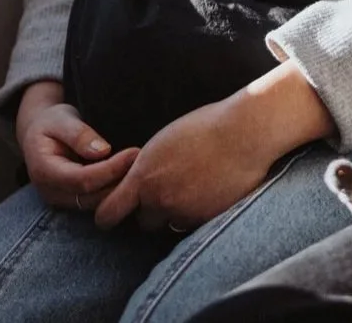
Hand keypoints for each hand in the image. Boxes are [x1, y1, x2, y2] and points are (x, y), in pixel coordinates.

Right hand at [16, 80, 137, 212]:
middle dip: (119, 181)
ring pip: (96, 204)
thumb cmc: (51, 122)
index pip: (82, 180)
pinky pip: (96, 202)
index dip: (110, 170)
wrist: (39, 134)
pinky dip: (114, 191)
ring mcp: (61, 200)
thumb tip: (102, 151)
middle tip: (146, 160)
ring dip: (120, 189)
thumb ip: (79, 134)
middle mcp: (50, 192)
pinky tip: (131, 175)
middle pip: (91, 197)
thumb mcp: (62, 119)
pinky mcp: (73, 201)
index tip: (134, 153)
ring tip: (141, 167)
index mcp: (43, 171)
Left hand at [95, 61, 333, 231]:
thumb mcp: (164, 142)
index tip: (115, 210)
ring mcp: (183, 211)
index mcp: (143, 176)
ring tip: (193, 189)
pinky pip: (193, 224)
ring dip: (176, 213)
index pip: (107, 213)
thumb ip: (145, 166)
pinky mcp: (206, 218)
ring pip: (170, 224)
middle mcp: (159, 198)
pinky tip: (210, 191)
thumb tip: (135, 177)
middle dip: (152, 211)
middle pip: (143, 222)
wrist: (244, 133)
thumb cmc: (206, 127)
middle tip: (169, 192)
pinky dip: (198, 213)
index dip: (107, 215)